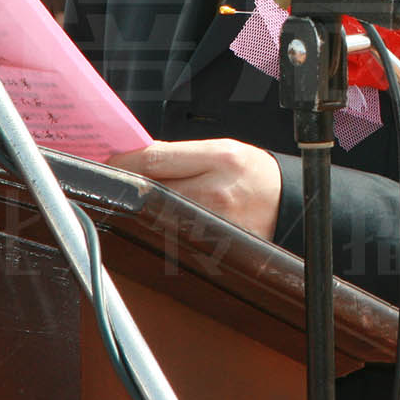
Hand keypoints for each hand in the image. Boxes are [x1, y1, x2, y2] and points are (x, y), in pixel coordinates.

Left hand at [108, 139, 281, 239]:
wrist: (290, 206)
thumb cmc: (256, 175)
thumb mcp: (224, 150)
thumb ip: (180, 153)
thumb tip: (135, 155)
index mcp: (221, 159)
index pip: (154, 159)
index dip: (123, 160)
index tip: (109, 161)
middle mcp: (216, 192)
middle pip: (150, 191)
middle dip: (129, 187)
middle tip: (115, 183)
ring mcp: (213, 225)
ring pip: (156, 218)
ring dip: (141, 211)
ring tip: (140, 203)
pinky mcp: (212, 248)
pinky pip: (172, 239)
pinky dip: (160, 231)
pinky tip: (160, 224)